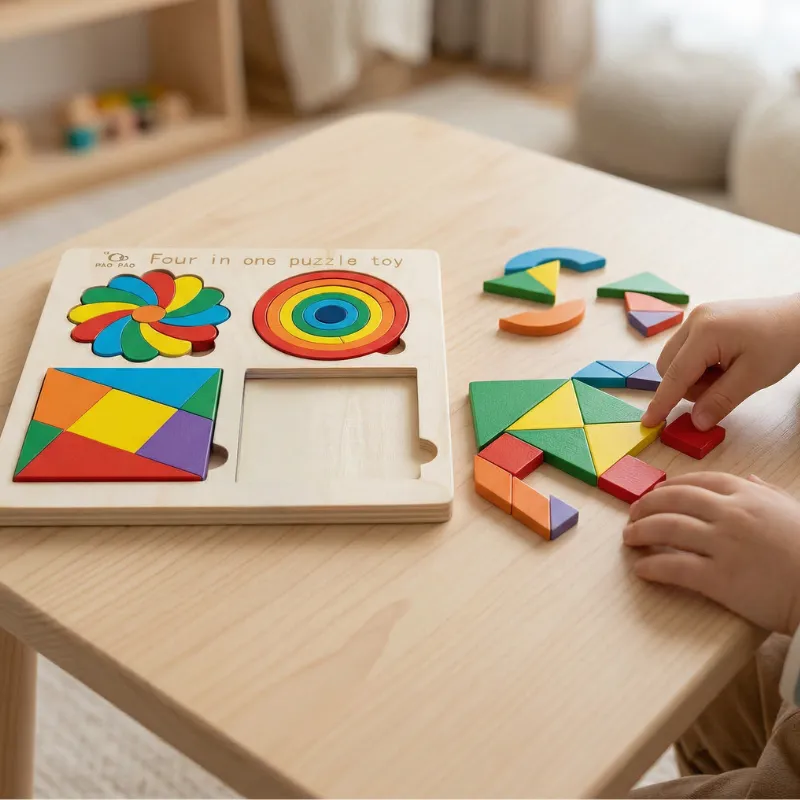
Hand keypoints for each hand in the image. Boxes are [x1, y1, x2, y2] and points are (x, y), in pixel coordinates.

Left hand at [623, 473, 799, 635]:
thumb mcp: (793, 510)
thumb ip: (767, 493)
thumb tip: (751, 480)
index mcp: (746, 494)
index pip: (695, 482)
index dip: (669, 486)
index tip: (655, 493)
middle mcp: (730, 513)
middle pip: (673, 500)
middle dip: (646, 505)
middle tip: (633, 514)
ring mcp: (723, 544)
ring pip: (667, 529)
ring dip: (641, 531)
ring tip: (629, 537)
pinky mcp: (719, 578)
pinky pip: (674, 567)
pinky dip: (652, 567)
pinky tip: (641, 569)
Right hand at [641, 295, 799, 430]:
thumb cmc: (782, 342)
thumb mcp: (753, 378)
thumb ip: (720, 401)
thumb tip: (696, 422)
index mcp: (704, 332)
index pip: (675, 375)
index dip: (662, 402)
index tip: (648, 422)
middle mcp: (694, 321)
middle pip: (668, 367)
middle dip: (688, 387)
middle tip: (722, 389)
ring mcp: (697, 318)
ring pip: (676, 360)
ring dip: (694, 377)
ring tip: (728, 373)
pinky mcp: (703, 320)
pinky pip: (687, 350)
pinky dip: (700, 365)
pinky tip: (725, 363)